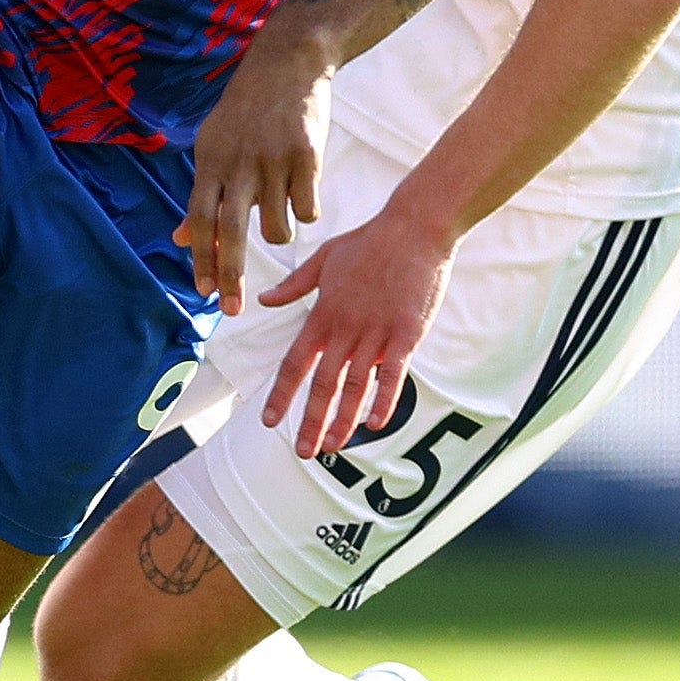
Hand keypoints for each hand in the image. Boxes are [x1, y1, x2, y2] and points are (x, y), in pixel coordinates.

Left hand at [181, 23, 340, 315]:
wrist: (287, 64)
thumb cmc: (246, 112)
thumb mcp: (213, 145)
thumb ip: (202, 194)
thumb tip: (181, 239)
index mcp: (211, 162)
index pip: (200, 220)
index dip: (200, 259)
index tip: (202, 294)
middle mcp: (240, 164)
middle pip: (231, 232)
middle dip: (230, 276)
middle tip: (231, 310)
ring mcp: (274, 160)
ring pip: (277, 227)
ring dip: (278, 231)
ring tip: (279, 207)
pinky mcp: (308, 156)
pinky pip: (308, 209)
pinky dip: (305, 209)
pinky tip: (302, 186)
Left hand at [255, 200, 457, 458]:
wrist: (414, 228)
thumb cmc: (369, 241)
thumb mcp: (323, 258)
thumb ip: (295, 285)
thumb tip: (265, 300)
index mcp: (323, 313)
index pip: (295, 362)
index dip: (282, 395)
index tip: (270, 421)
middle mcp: (345, 328)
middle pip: (323, 385)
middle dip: (311, 421)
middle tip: (303, 451)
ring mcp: (377, 333)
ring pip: (355, 386)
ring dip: (343, 420)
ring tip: (333, 446)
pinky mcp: (407, 333)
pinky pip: (393, 374)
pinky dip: (384, 400)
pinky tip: (375, 424)